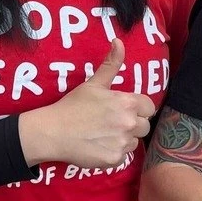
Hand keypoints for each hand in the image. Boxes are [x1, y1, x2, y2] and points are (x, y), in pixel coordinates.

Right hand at [19, 39, 155, 168]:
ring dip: (124, 139)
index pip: (149, 107)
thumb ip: (111, 64)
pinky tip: (99, 146)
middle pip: (145, 126)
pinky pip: (123, 156)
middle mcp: (129, 123)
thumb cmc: (73, 106)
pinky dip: (114, 152)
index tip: (124, 110)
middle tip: (112, 123)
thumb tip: (119, 41)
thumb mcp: (93, 83)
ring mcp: (122, 142)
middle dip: (133, 124)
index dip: (139, 109)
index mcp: (127, 103)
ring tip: (104, 134)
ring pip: (135, 142)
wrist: (52, 132)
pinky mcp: (115, 159)